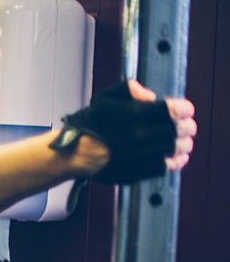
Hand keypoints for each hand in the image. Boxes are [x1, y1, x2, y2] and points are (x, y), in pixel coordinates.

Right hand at [51, 79, 197, 183]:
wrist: (72, 153)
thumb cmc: (88, 126)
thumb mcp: (105, 99)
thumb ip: (129, 89)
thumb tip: (151, 95)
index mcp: (133, 115)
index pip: (172, 110)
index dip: (184, 109)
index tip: (186, 110)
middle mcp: (138, 135)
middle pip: (176, 130)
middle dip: (186, 127)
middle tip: (188, 126)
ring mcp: (137, 155)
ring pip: (172, 149)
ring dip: (183, 144)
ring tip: (185, 142)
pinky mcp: (135, 171)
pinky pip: (162, 167)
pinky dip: (174, 162)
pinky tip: (178, 158)